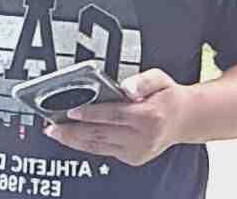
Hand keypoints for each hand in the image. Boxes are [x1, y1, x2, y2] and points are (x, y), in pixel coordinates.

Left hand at [43, 68, 189, 166]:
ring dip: (74, 141)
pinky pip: (104, 151)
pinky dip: (86, 145)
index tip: (71, 111)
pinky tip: (73, 138)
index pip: (113, 115)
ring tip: (55, 133)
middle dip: (72, 131)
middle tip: (52, 125)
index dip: (90, 114)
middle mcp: (142, 137)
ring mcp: (136, 151)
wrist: (184, 120)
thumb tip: (127, 87)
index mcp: (148, 116)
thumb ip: (143, 80)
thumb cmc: (168, 97)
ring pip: (99, 147)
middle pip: (100, 135)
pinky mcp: (132, 158)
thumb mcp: (159, 78)